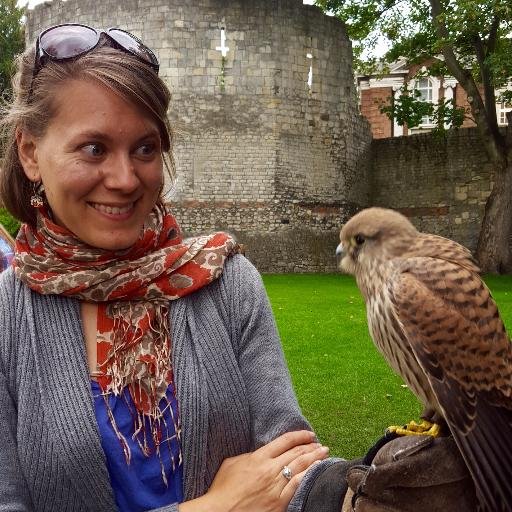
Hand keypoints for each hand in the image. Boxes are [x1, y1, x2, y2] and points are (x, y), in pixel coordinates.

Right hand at [180, 430, 328, 511]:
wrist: (220, 511)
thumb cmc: (222, 489)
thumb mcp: (232, 463)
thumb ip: (249, 456)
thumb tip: (260, 454)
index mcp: (258, 457)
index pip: (284, 441)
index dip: (299, 436)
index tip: (309, 434)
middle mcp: (269, 469)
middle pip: (295, 453)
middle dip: (310, 447)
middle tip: (320, 443)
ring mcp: (275, 487)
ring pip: (300, 468)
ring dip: (314, 459)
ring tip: (324, 453)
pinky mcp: (278, 503)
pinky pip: (297, 486)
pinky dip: (308, 476)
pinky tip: (317, 471)